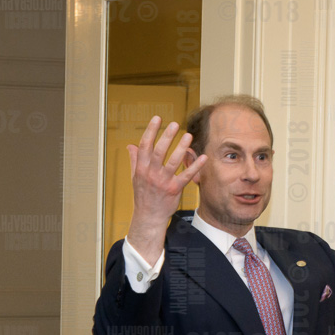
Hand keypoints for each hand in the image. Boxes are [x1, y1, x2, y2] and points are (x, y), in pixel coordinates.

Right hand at [126, 116, 206, 263]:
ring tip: (188, 136)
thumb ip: (134, 160)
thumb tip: (131, 146)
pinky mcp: (175, 190)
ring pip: (173, 162)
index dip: (151, 131)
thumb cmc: (143, 195)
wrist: (149, 216)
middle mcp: (151, 174)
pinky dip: (195, 167)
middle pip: (159, 151)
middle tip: (174, 124)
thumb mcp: (135, 177)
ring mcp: (163, 182)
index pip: (145, 146)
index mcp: (142, 168)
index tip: (157, 118)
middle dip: (167, 136)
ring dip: (181, 148)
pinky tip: (203, 157)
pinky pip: (186, 176)